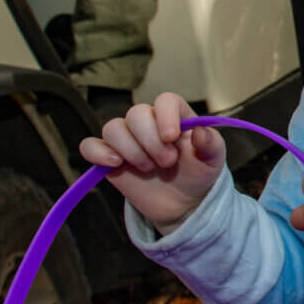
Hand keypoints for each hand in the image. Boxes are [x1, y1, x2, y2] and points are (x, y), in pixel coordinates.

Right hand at [79, 93, 226, 233]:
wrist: (183, 203)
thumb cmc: (198, 174)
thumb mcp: (213, 161)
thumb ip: (211, 144)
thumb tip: (201, 131)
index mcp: (175, 116)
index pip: (165, 100)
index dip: (165, 116)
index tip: (171, 138)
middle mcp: (148, 122)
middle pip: (136, 114)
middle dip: (150, 141)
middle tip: (167, 162)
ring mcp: (127, 139)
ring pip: (113, 128)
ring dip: (131, 150)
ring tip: (149, 168)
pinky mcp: (109, 158)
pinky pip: (90, 146)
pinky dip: (98, 153)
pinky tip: (116, 164)